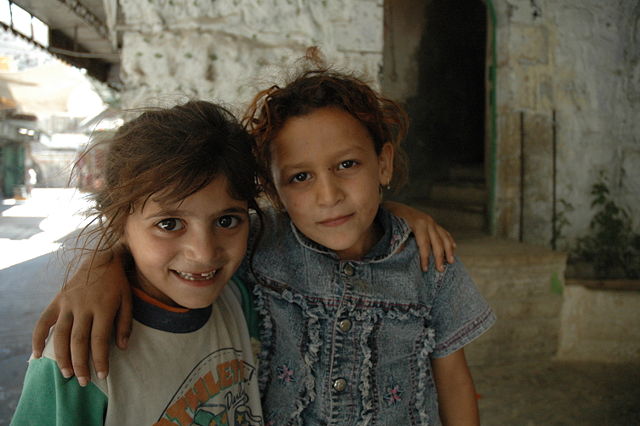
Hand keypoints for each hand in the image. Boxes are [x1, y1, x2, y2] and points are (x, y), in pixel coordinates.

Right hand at [31, 249, 132, 385]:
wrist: (101, 258)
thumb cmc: (117, 283)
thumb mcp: (128, 300)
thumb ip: (124, 324)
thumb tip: (121, 348)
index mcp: (103, 307)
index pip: (99, 340)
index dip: (100, 359)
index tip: (102, 375)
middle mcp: (83, 307)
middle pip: (78, 341)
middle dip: (80, 364)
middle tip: (83, 381)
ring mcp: (68, 303)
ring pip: (61, 335)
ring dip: (62, 357)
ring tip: (67, 374)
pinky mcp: (58, 300)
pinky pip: (43, 322)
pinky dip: (38, 339)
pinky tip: (37, 355)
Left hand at [383, 201, 455, 271]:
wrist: (392, 205)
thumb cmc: (391, 219)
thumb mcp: (393, 229)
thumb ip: (399, 242)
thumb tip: (402, 255)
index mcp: (418, 223)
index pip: (424, 244)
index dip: (425, 257)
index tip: (425, 269)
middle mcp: (427, 221)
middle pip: (437, 242)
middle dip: (439, 257)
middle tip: (440, 270)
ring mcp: (431, 221)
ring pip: (444, 237)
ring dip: (448, 250)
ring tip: (451, 262)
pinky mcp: (432, 222)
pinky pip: (444, 232)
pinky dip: (449, 240)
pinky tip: (454, 248)